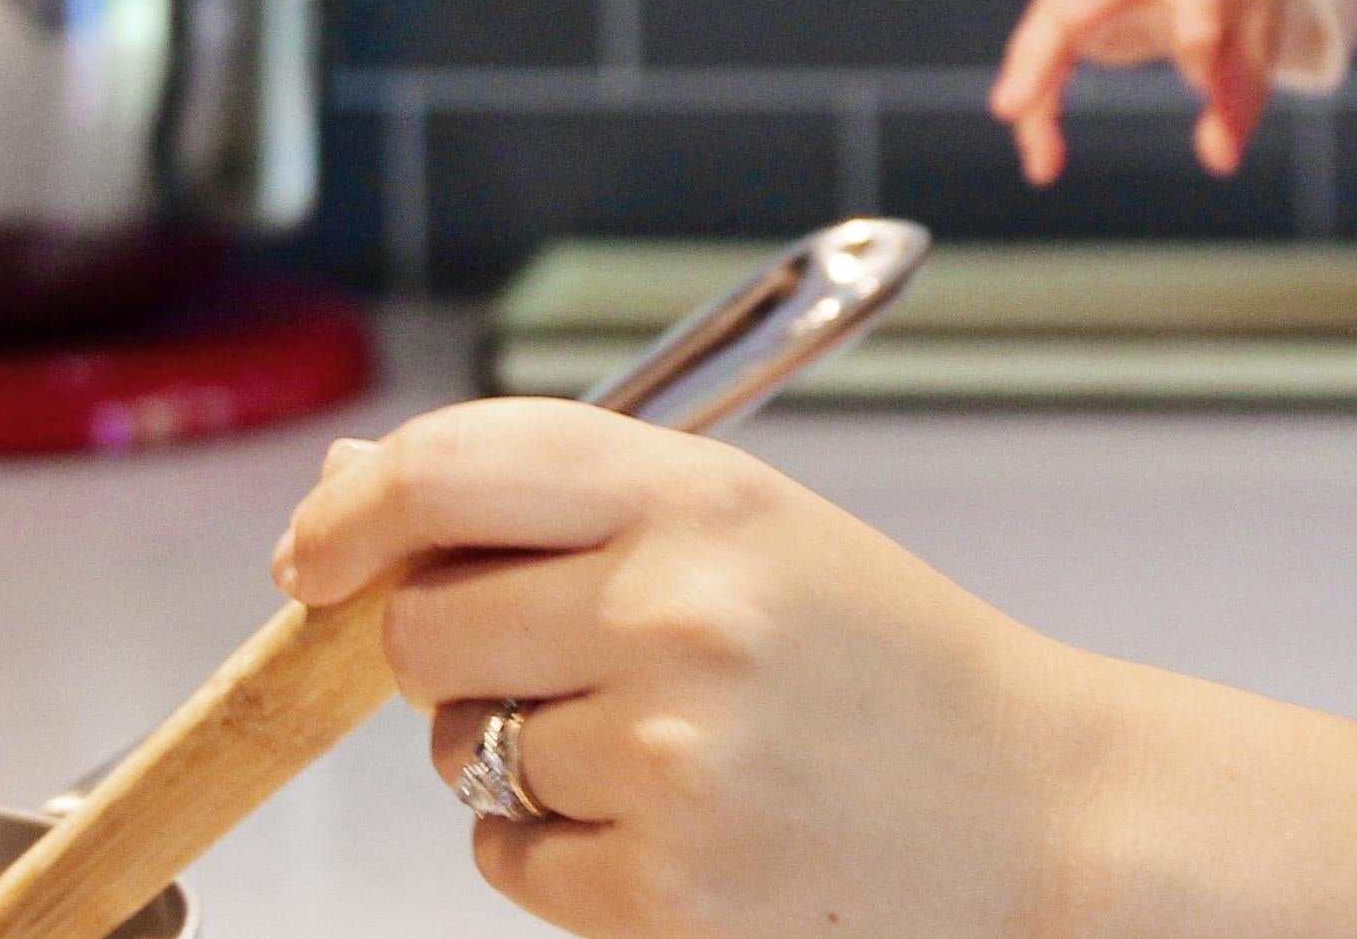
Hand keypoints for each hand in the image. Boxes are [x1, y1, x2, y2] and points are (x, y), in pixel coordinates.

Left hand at [281, 399, 1099, 938]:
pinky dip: (555, 853)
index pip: (453, 465)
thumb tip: (352, 482)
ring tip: (663, 749)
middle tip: (558, 663)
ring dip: (518, 758)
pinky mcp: (665, 891)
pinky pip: (504, 862)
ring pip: (461, 752)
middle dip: (451, 650)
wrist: (1042, 811)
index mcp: (702, 498)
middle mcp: (681, 616)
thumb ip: (558, 498)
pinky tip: (667, 826)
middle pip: (424, 624)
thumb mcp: (746, 528)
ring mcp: (671, 761)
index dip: (350, 509)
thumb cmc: (887, 664)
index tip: (314, 551)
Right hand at [986, 0, 1292, 182]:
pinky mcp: (1062, 16)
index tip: (1199, 51)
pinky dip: (1038, 114)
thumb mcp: (1250, 39)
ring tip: (1018, 129)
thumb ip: (1236, 99)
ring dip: (1027, 76)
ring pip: (1045, 26)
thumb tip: (1219, 161)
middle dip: (1051, 40)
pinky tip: (1045, 165)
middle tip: (1016, 97)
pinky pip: (1041, 63)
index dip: (1195, 21)